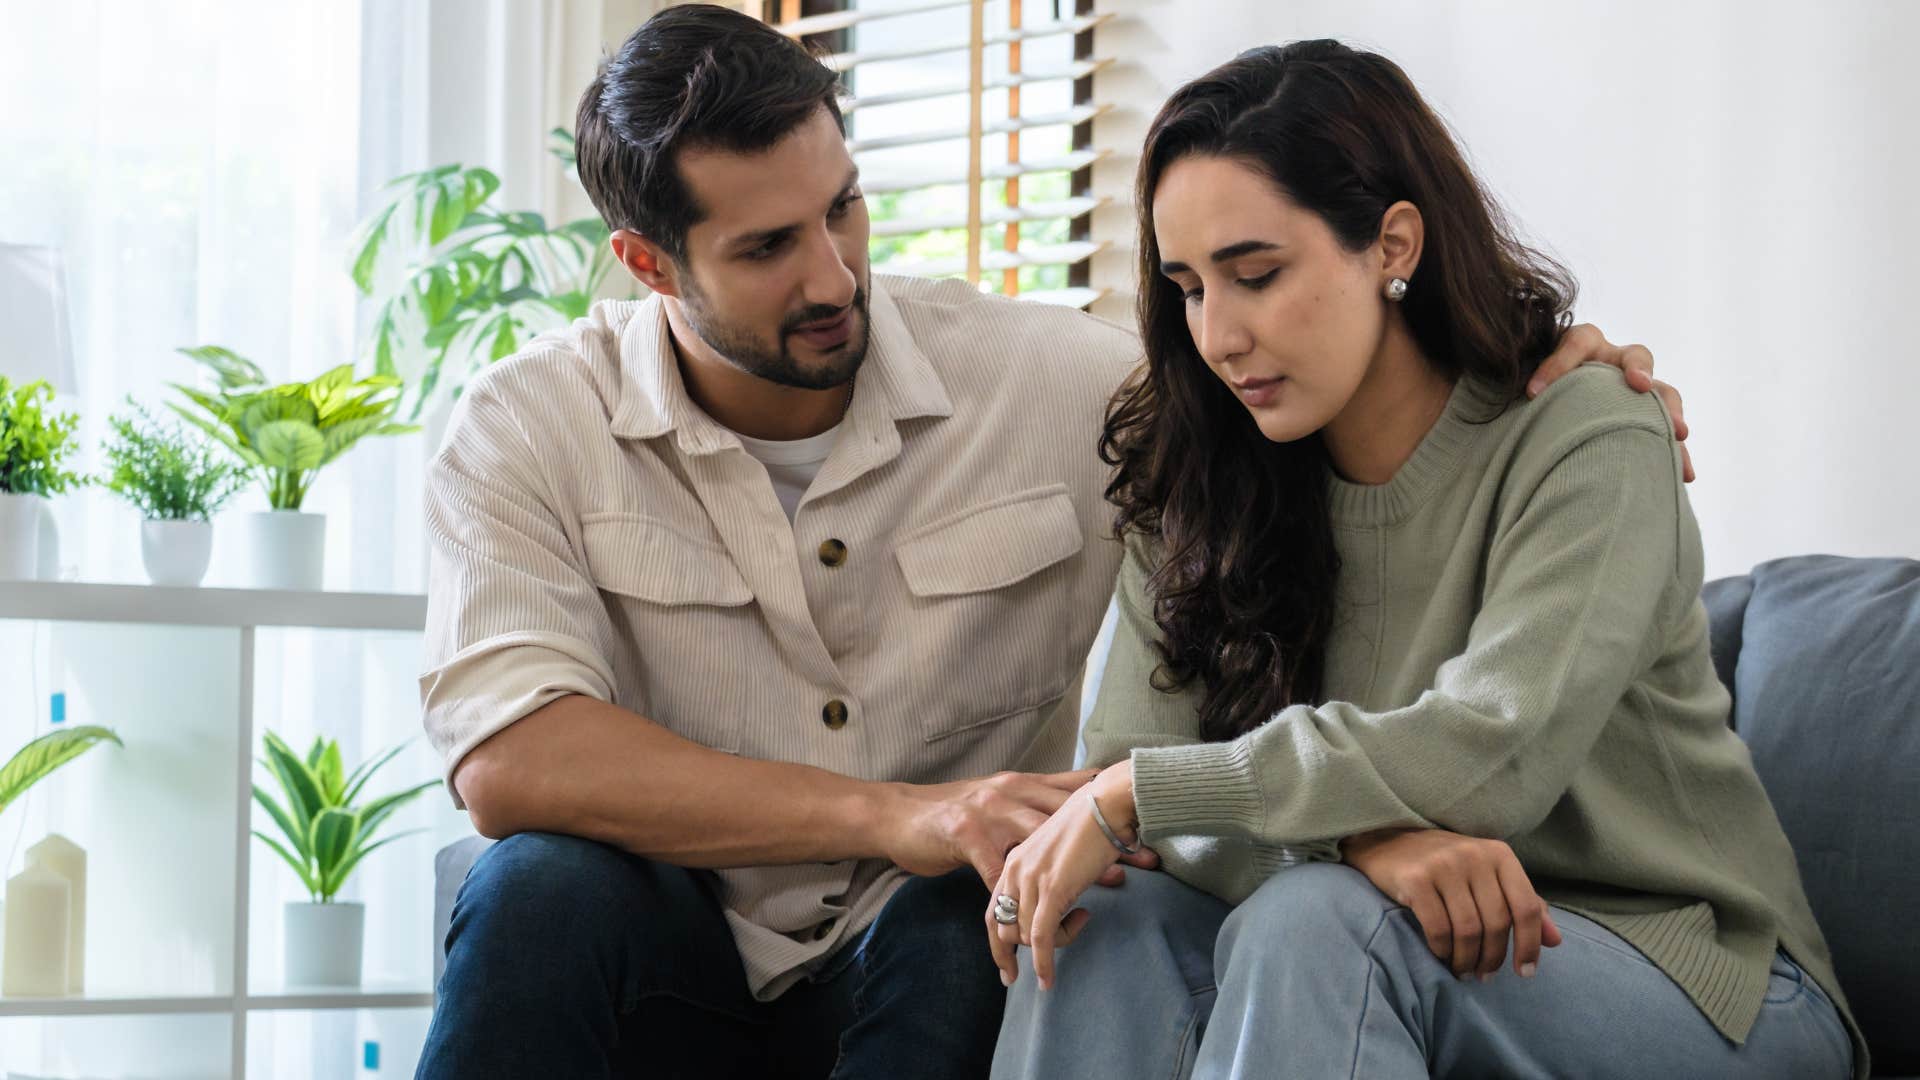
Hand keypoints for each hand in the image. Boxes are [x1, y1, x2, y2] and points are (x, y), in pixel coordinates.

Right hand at [882, 768, 1133, 890]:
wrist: (899, 813)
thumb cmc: (954, 811)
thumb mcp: (1001, 795)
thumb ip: (1036, 800)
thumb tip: (1080, 803)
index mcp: (1023, 783)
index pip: (1077, 791)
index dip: (1112, 808)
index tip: (1148, 826)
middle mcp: (1011, 792)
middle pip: (1070, 816)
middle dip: (1108, 837)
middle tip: (1144, 859)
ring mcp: (989, 813)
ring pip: (1042, 842)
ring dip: (1077, 866)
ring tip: (1109, 884)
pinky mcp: (966, 836)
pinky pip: (999, 871)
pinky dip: (1021, 893)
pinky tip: (1040, 911)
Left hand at [986, 759, 1151, 989]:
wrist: (1107, 804)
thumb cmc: (1092, 827)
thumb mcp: (1059, 856)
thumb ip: (1047, 879)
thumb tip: (1053, 911)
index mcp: (1014, 861)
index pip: (993, 913)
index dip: (997, 947)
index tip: (1007, 972)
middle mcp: (1016, 870)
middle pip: (1005, 930)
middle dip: (1023, 953)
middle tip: (1045, 967)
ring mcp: (1032, 879)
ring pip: (1028, 936)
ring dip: (1054, 945)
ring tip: (1082, 918)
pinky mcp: (1053, 888)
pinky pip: (1042, 937)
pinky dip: (1044, 963)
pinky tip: (1049, 980)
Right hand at [1341, 828, 1561, 978]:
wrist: (1386, 840)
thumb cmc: (1444, 864)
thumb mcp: (1488, 875)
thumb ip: (1522, 904)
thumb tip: (1555, 941)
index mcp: (1498, 854)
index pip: (1527, 906)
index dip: (1529, 944)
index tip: (1525, 972)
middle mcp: (1474, 856)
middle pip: (1496, 923)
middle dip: (1493, 958)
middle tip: (1484, 975)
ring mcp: (1443, 865)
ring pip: (1468, 930)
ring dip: (1467, 959)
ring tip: (1463, 970)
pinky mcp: (1415, 879)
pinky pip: (1438, 929)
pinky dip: (1442, 950)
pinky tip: (1442, 955)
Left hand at [1527, 323, 1693, 482]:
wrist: (1557, 398)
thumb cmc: (1545, 384)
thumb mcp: (1537, 373)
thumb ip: (1540, 376)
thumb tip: (1533, 393)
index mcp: (1586, 345)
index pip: (1578, 342)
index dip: (1560, 362)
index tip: (1537, 389)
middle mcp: (1617, 361)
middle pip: (1637, 357)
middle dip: (1640, 371)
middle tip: (1640, 385)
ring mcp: (1638, 388)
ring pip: (1663, 392)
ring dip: (1670, 411)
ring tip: (1679, 434)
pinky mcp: (1648, 413)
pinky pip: (1668, 428)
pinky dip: (1676, 450)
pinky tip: (1684, 474)